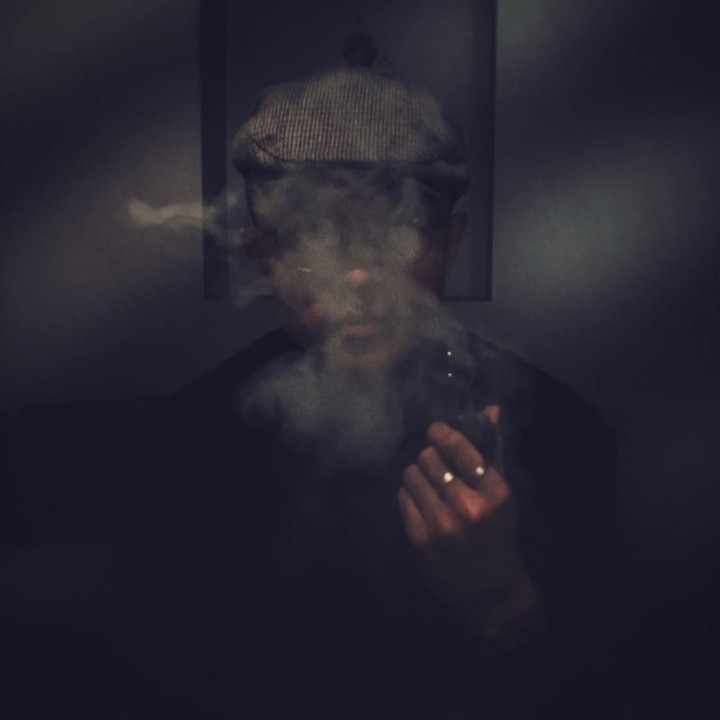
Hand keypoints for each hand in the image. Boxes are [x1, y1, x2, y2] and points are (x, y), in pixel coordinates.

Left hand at [398, 406, 541, 640]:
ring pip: (411, 474)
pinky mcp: (418, 539)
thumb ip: (494, 449)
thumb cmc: (499, 535)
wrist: (490, 592)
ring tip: (429, 487)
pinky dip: (410, 496)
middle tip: (436, 467)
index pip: (458, 447)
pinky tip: (423, 505)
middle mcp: (467, 507)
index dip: (442, 433)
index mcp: (494, 493)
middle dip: (431, 458)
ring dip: (418, 476)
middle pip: (429, 458)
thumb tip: (491, 408)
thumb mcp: (504, 494)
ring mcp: (440, 524)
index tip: (436, 431)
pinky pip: (402, 496)